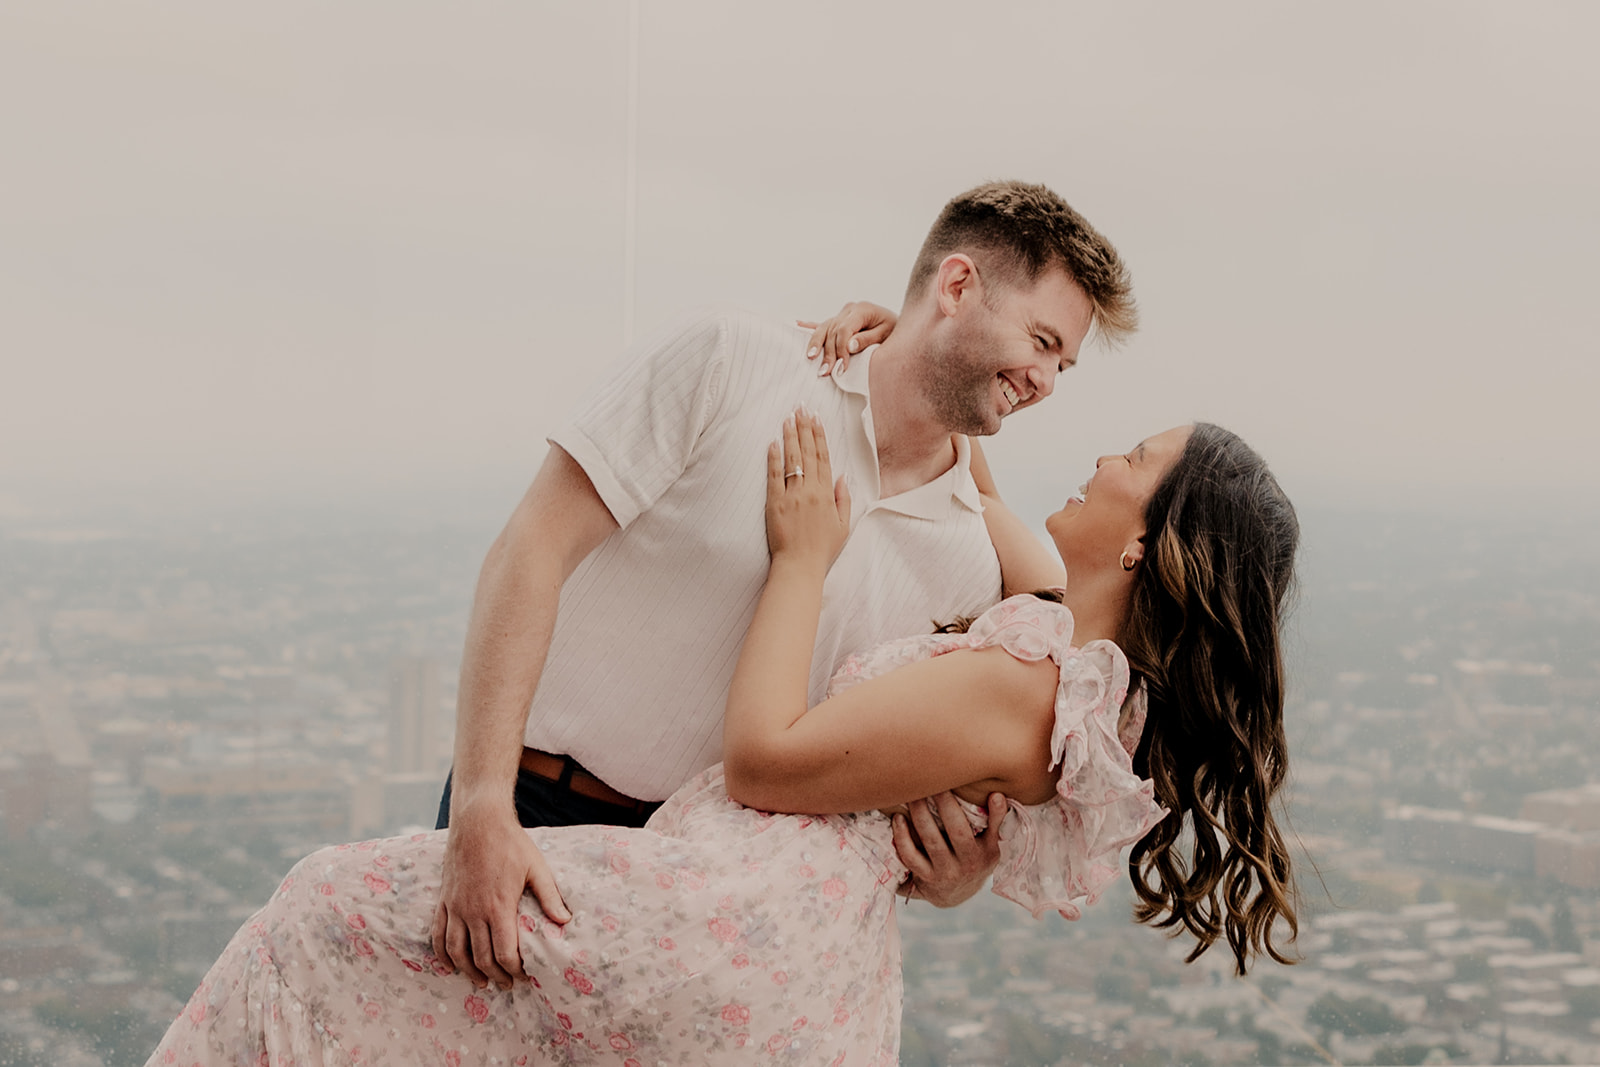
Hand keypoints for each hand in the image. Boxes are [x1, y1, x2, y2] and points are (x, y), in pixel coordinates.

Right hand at [430, 805, 569, 990]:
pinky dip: (442, 955)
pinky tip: (450, 965)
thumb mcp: (536, 867)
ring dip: (468, 971)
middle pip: (481, 957)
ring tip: (480, 982)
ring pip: (456, 951)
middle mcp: (474, 911)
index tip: (524, 977)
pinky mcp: (444, 899)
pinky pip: (437, 934)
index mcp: (499, 906)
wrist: (478, 821)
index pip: (504, 953)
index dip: (515, 970)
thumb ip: (549, 896)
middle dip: (495, 976)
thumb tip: (565, 921)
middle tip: (507, 985)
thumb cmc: (511, 843)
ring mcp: (456, 906)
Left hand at [766, 409, 849, 568]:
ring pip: (792, 459)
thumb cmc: (822, 549)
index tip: (816, 419)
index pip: (823, 457)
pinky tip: (773, 443)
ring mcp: (792, 496)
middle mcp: (810, 490)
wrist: (800, 565)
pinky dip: (774, 458)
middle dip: (804, 428)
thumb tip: (842, 476)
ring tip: (788, 418)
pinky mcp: (775, 503)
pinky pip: (774, 476)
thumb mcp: (843, 525)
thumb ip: (843, 499)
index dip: (820, 436)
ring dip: (790, 437)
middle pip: (808, 453)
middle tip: (801, 408)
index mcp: (827, 494)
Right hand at [797, 301, 897, 377]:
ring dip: (816, 344)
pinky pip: (823, 324)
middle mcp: (850, 309)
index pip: (844, 330)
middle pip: (832, 331)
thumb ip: (868, 339)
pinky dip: (811, 326)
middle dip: (828, 353)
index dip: (840, 349)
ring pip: (824, 328)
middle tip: (825, 372)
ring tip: (811, 358)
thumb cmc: (895, 330)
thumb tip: (849, 346)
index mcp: (862, 309)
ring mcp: (843, 313)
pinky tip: (798, 324)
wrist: (900, 325)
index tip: (842, 367)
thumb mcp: (887, 334)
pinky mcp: (840, 319)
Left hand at [892, 791, 1006, 907]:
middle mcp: (966, 865)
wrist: (956, 894)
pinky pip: (910, 856)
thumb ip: (995, 821)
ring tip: (912, 794)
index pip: (978, 826)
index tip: (950, 782)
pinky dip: (902, 837)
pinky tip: (898, 818)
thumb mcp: (991, 845)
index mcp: (984, 853)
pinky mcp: (925, 878)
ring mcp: (944, 872)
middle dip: (942, 804)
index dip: (966, 807)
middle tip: (930, 781)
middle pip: (955, 831)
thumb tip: (998, 795)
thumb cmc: (975, 859)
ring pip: (931, 841)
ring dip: (920, 815)